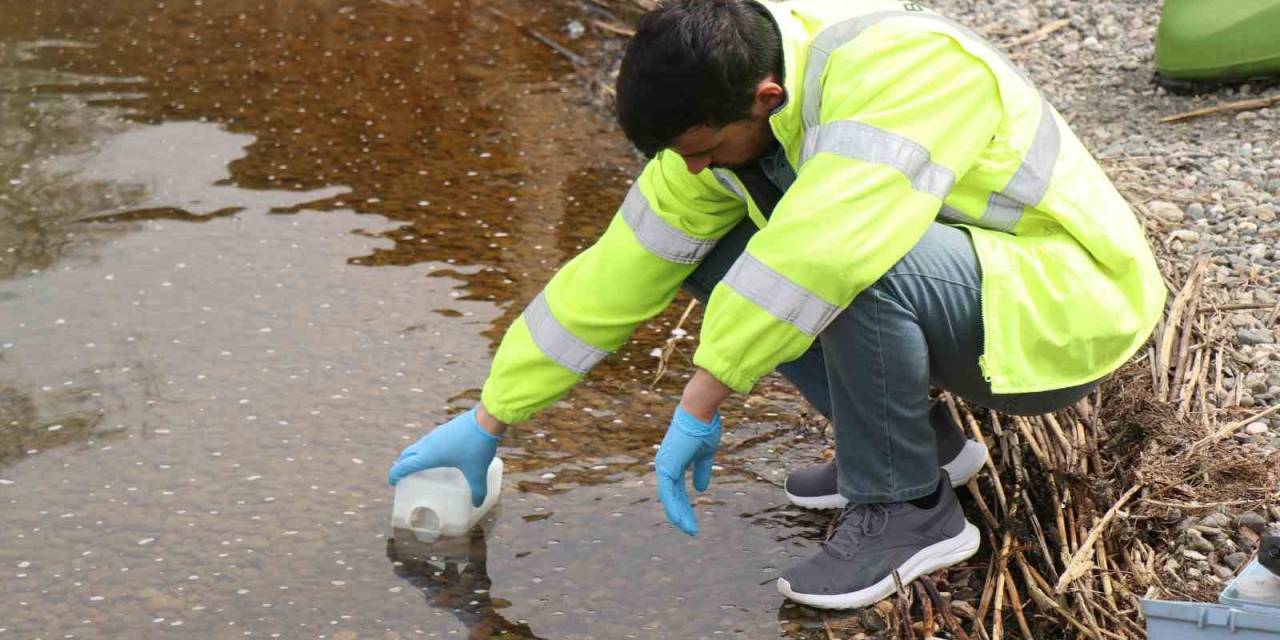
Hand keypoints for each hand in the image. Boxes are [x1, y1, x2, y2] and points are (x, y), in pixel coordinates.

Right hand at [388, 407, 499, 506]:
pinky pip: (428, 441)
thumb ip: (477, 489)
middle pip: (407, 454)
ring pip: (417, 446)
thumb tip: (477, 503)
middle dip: (401, 464)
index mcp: (430, 455)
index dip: (396, 474)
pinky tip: (436, 453)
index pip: (405, 465)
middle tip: (401, 474)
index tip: (392, 482)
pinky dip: (424, 449)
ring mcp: (436, 434)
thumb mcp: (477, 471)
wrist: (485, 419)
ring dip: (412, 455)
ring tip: (416, 464)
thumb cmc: (477, 446)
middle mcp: (428, 443)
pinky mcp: (445, 429)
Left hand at [655, 405, 721, 535]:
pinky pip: (669, 492)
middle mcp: (666, 465)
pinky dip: (674, 507)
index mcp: (674, 462)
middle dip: (682, 514)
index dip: (684, 505)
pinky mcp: (667, 467)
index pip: (677, 490)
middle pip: (673, 496)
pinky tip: (680, 520)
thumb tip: (700, 489)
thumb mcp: (705, 454)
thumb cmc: (703, 426)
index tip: (691, 519)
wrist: (700, 410)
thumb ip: (701, 471)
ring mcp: (665, 466)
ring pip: (670, 498)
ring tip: (689, 530)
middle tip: (690, 530)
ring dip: (679, 515)